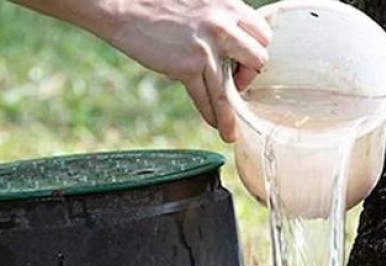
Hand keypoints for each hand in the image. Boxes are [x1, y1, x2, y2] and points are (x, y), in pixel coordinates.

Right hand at [100, 0, 270, 141]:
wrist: (124, 4)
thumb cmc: (156, 1)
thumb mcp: (200, 2)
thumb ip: (217, 18)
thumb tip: (225, 45)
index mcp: (229, 5)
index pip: (261, 33)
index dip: (254, 50)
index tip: (242, 61)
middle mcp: (223, 25)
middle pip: (258, 59)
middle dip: (249, 75)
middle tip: (235, 83)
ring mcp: (206, 48)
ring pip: (231, 89)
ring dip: (231, 114)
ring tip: (230, 132)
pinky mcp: (187, 66)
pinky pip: (207, 99)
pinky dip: (213, 116)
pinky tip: (214, 125)